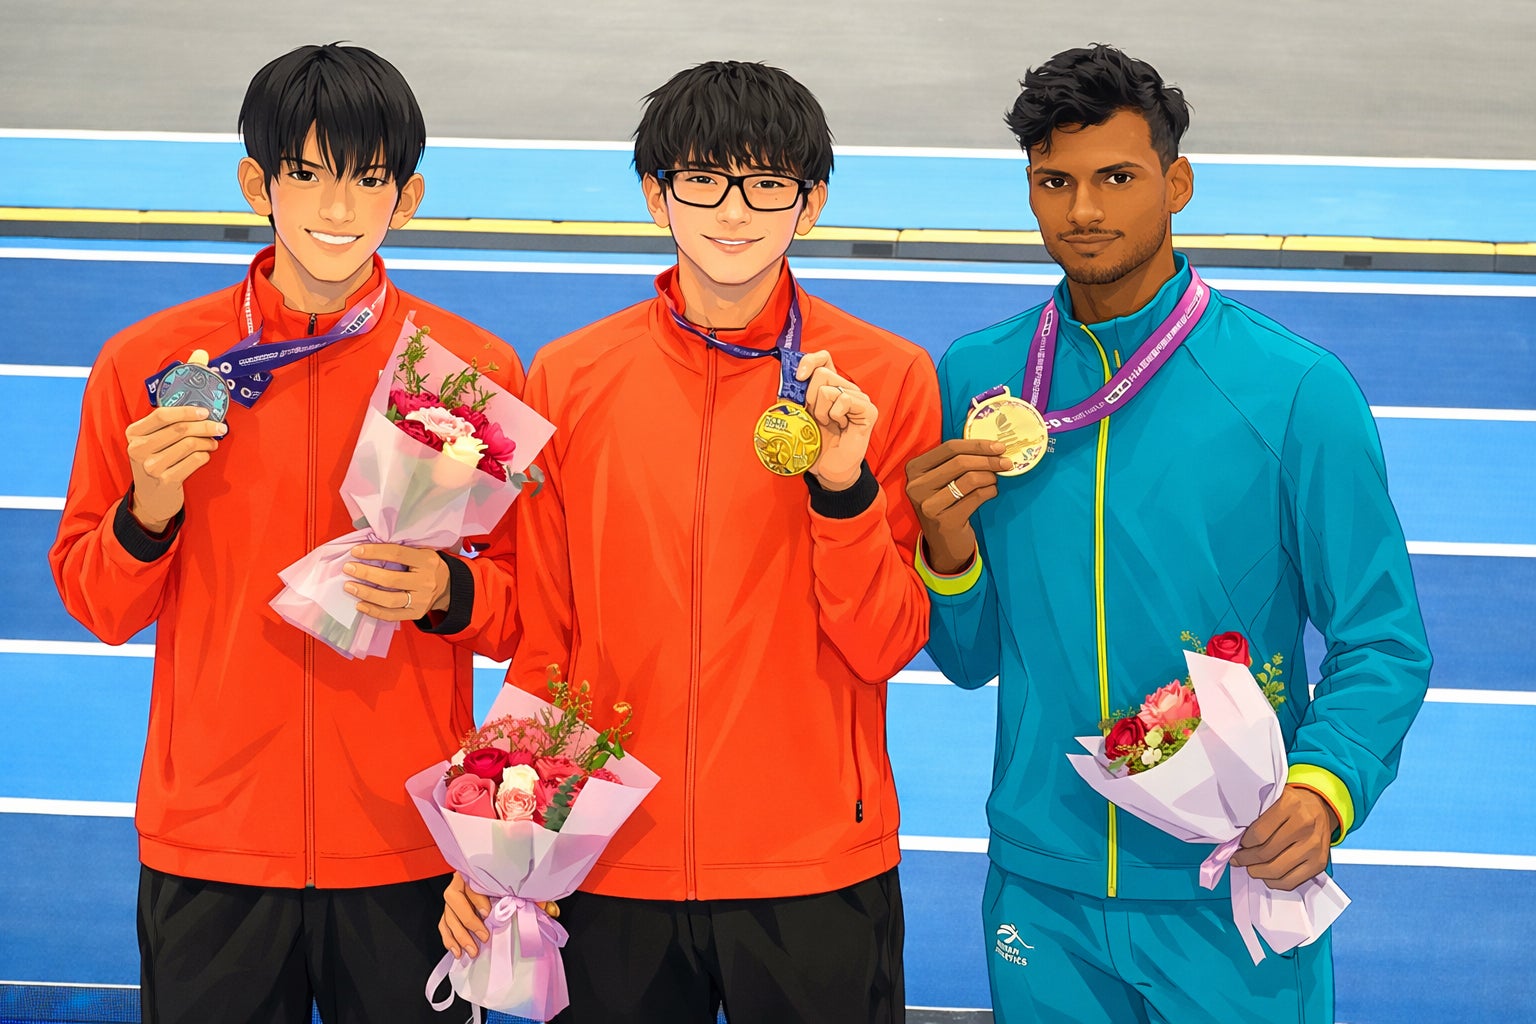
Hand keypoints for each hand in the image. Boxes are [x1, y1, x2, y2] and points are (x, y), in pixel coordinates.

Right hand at [126, 405, 227, 531]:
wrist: (150, 498)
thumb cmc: (155, 463)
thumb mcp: (151, 443)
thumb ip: (167, 426)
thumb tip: (200, 414)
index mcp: (134, 434)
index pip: (162, 415)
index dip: (186, 411)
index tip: (205, 411)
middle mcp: (139, 449)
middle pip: (180, 429)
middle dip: (205, 426)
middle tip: (219, 427)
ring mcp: (152, 465)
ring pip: (190, 444)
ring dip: (207, 441)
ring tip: (212, 443)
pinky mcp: (166, 480)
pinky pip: (196, 460)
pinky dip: (205, 455)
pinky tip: (204, 456)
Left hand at [344, 543, 450, 620]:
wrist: (449, 587)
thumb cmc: (428, 566)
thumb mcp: (422, 552)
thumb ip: (401, 551)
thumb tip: (367, 549)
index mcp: (427, 561)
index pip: (397, 554)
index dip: (374, 552)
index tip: (356, 551)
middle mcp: (426, 581)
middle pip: (391, 579)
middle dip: (366, 574)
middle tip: (349, 569)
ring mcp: (422, 600)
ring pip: (390, 600)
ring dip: (366, 593)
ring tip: (350, 587)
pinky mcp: (417, 614)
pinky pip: (392, 615)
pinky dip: (374, 611)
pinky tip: (360, 605)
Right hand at [439, 872, 490, 957]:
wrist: (488, 878)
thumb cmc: (493, 883)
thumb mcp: (496, 884)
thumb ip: (498, 893)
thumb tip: (502, 910)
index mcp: (467, 875)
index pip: (469, 887)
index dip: (478, 901)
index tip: (487, 913)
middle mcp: (455, 886)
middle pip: (455, 904)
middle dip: (469, 924)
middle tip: (483, 938)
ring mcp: (449, 901)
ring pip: (448, 918)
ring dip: (459, 937)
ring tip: (470, 950)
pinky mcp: (447, 913)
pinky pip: (444, 926)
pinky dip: (449, 940)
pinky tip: (456, 950)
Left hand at [795, 350, 875, 490]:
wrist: (828, 468)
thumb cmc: (814, 443)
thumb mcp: (796, 415)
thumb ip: (792, 396)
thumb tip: (785, 379)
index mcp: (830, 386)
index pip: (823, 358)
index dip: (809, 362)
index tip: (798, 378)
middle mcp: (846, 388)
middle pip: (822, 373)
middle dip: (810, 397)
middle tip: (815, 416)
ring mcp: (859, 398)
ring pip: (829, 389)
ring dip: (821, 411)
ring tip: (828, 424)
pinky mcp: (868, 410)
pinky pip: (844, 400)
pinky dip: (835, 415)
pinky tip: (840, 426)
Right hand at [904, 439, 1012, 573]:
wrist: (943, 543)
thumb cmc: (946, 503)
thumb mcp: (942, 479)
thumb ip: (957, 461)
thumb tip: (992, 446)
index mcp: (914, 468)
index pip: (949, 447)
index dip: (977, 445)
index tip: (999, 446)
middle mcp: (916, 486)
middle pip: (960, 462)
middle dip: (988, 460)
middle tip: (1006, 462)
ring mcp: (929, 505)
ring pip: (970, 479)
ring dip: (990, 477)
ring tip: (995, 480)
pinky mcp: (945, 521)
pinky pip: (976, 497)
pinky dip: (989, 492)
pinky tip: (991, 492)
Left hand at [1230, 785, 1338, 890]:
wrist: (1321, 808)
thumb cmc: (1292, 805)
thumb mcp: (1274, 798)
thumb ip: (1257, 814)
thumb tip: (1235, 840)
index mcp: (1290, 805)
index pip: (1258, 833)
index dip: (1243, 843)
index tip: (1238, 844)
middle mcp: (1304, 825)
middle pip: (1265, 853)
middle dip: (1246, 859)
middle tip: (1238, 858)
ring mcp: (1314, 846)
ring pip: (1276, 870)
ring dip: (1257, 872)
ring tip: (1250, 867)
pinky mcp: (1319, 863)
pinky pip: (1290, 882)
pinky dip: (1273, 882)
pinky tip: (1266, 875)